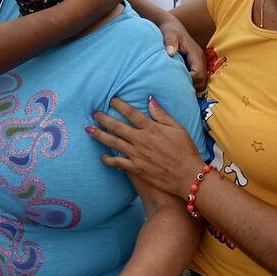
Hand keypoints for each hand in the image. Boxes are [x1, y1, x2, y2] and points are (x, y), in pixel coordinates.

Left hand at [88, 97, 202, 199]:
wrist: (187, 175)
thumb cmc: (185, 150)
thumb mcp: (178, 128)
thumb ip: (162, 115)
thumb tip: (150, 100)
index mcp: (151, 129)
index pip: (132, 114)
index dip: (120, 105)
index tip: (111, 99)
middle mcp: (141, 140)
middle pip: (118, 127)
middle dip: (104, 119)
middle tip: (94, 113)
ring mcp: (137, 155)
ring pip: (114, 143)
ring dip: (100, 136)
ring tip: (89, 130)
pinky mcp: (137, 169)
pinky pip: (119, 163)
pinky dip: (109, 160)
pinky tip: (102, 157)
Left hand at [158, 19, 205, 91]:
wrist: (171, 26)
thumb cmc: (170, 30)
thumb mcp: (169, 33)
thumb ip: (170, 42)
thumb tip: (170, 52)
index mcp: (196, 55)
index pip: (198, 75)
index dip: (189, 83)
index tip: (175, 86)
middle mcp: (200, 61)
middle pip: (202, 82)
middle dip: (191, 89)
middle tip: (176, 92)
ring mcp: (198, 65)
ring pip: (200, 83)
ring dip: (191, 88)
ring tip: (177, 91)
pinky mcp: (194, 66)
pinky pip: (195, 80)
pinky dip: (189, 85)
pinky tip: (178, 86)